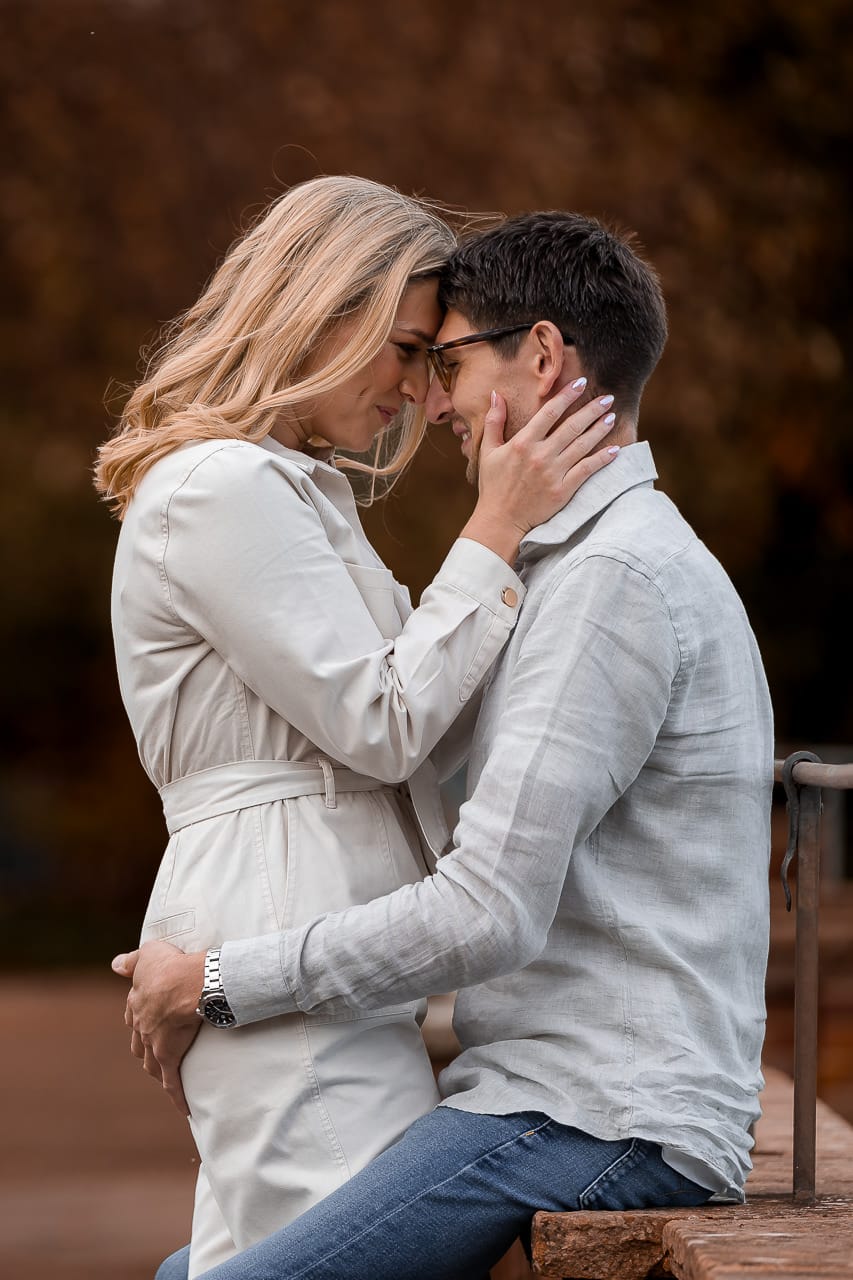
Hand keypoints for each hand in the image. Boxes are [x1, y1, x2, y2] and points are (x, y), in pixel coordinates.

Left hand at [111, 942, 205, 1116]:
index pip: (133, 1015)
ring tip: (166, 1078)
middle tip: (155, 1052)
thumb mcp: (148, 955)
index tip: (144, 1022)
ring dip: (157, 1072)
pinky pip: (173, 1081)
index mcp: (137, 1003)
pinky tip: (184, 1108)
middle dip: (145, 1049)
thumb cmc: (169, 966)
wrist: (184, 984)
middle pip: (139, 1043)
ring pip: (151, 1065)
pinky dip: (177, 1095)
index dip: (138, 1019)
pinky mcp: (169, 1056)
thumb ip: (132, 960)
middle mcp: (141, 1026)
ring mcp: (153, 1044)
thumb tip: (115, 965)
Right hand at [465, 383, 618, 562]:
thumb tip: (497, 395)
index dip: (567, 395)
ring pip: (582, 446)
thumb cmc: (493, 486)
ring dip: (599, 430)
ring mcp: (553, 473)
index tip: (581, 383)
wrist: (500, 521)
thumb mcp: (488, 452)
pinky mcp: (563, 491)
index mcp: (523, 443)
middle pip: (572, 426)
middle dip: (592, 410)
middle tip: (607, 398)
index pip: (550, 411)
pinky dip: (602, 459)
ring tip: (612, 417)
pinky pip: (586, 470)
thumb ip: (493, 422)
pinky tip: (615, 450)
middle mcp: (540, 455)